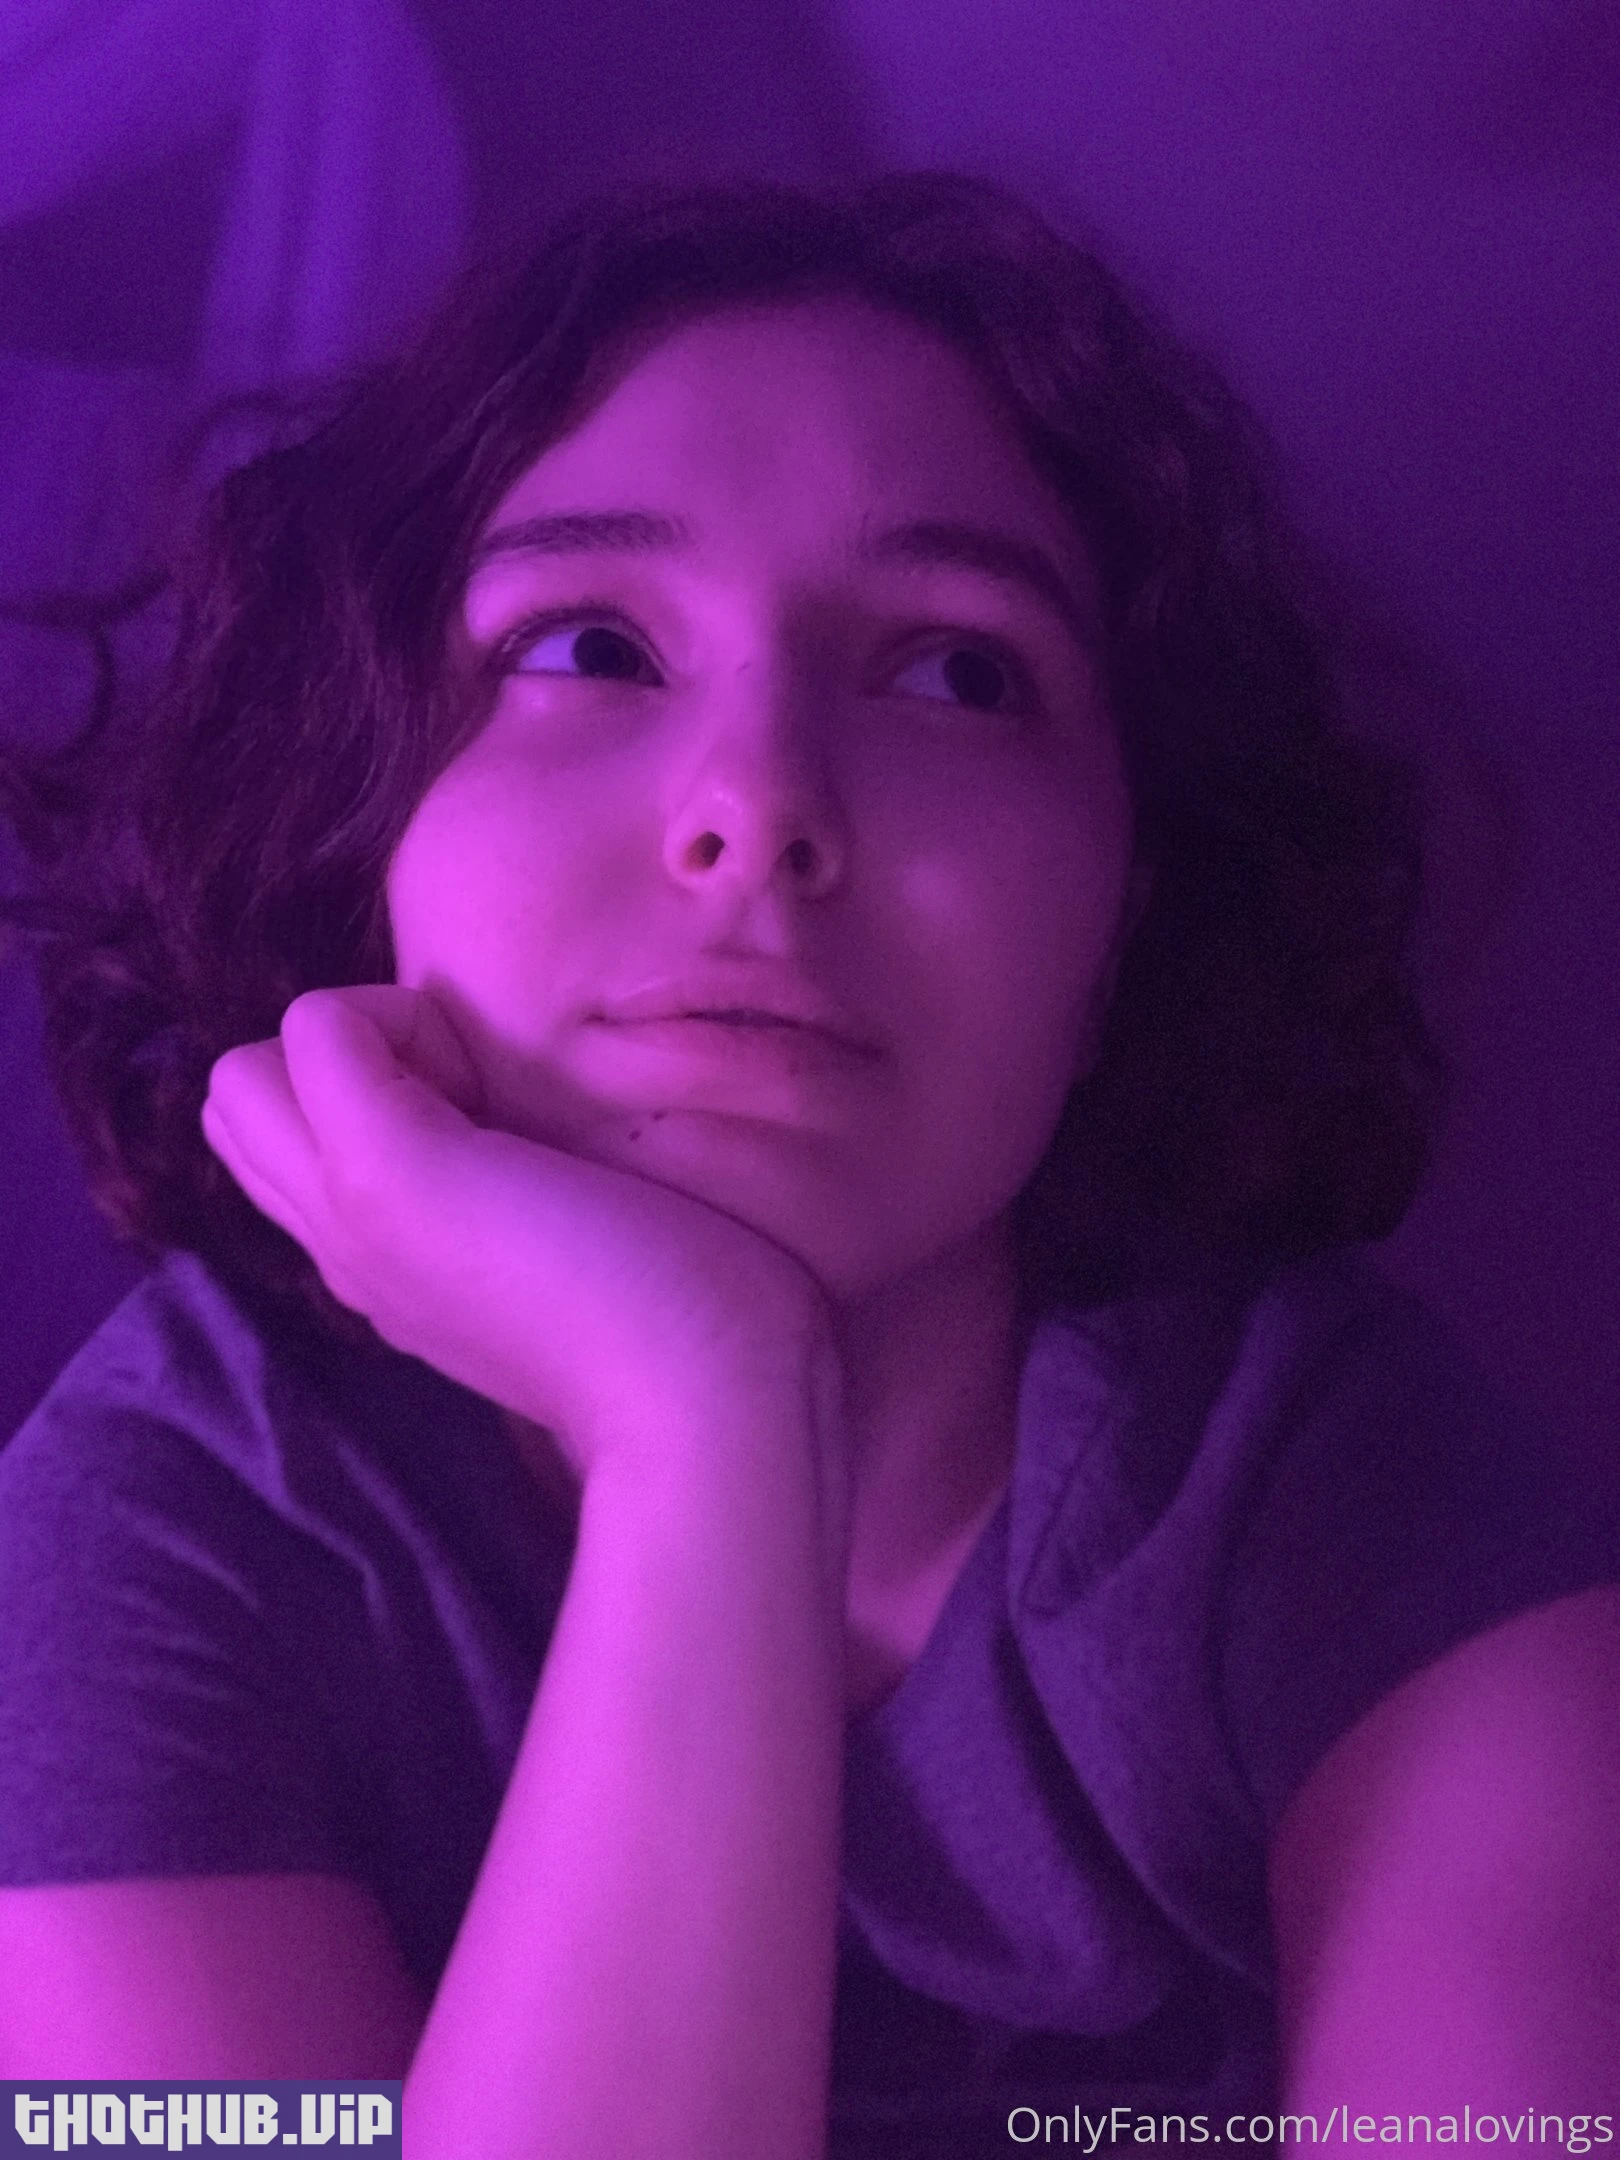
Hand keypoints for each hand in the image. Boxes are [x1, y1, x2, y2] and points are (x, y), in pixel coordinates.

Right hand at [199, 986, 836, 1481]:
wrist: (709, 1410)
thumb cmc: (684, 1336)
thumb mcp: (566, 1267)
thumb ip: (515, 1217)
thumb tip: (518, 1136)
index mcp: (384, 1273)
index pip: (283, 1151)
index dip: (362, 1094)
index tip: (484, 1125)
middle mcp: (343, 1250)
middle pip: (238, 1108)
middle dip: (335, 1062)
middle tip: (470, 1102)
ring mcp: (351, 1212)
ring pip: (245, 1070)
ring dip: (360, 1038)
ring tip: (477, 1099)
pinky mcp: (386, 1168)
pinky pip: (316, 1025)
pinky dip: (399, 1012)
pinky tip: (495, 1088)